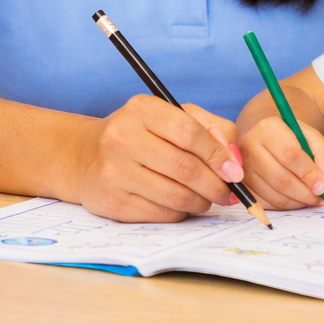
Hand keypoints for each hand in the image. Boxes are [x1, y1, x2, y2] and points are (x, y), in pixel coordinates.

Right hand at [72, 96, 245, 222]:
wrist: (88, 156)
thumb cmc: (143, 134)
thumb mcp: (175, 117)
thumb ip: (213, 130)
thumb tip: (234, 162)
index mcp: (142, 109)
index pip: (190, 133)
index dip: (218, 156)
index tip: (235, 172)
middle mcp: (122, 137)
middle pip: (184, 168)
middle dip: (216, 185)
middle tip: (229, 194)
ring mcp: (113, 171)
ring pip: (174, 195)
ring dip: (201, 201)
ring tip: (207, 199)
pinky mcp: (111, 201)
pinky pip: (160, 214)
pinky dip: (180, 212)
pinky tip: (182, 204)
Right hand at [237, 115, 323, 209]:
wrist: (271, 141)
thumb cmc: (294, 140)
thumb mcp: (314, 139)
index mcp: (268, 128)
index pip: (290, 154)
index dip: (308, 173)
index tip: (323, 186)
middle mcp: (249, 145)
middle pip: (279, 177)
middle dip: (304, 192)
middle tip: (320, 197)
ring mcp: (242, 168)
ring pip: (273, 193)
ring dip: (297, 201)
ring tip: (311, 197)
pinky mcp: (242, 185)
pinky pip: (266, 203)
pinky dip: (285, 205)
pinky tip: (296, 199)